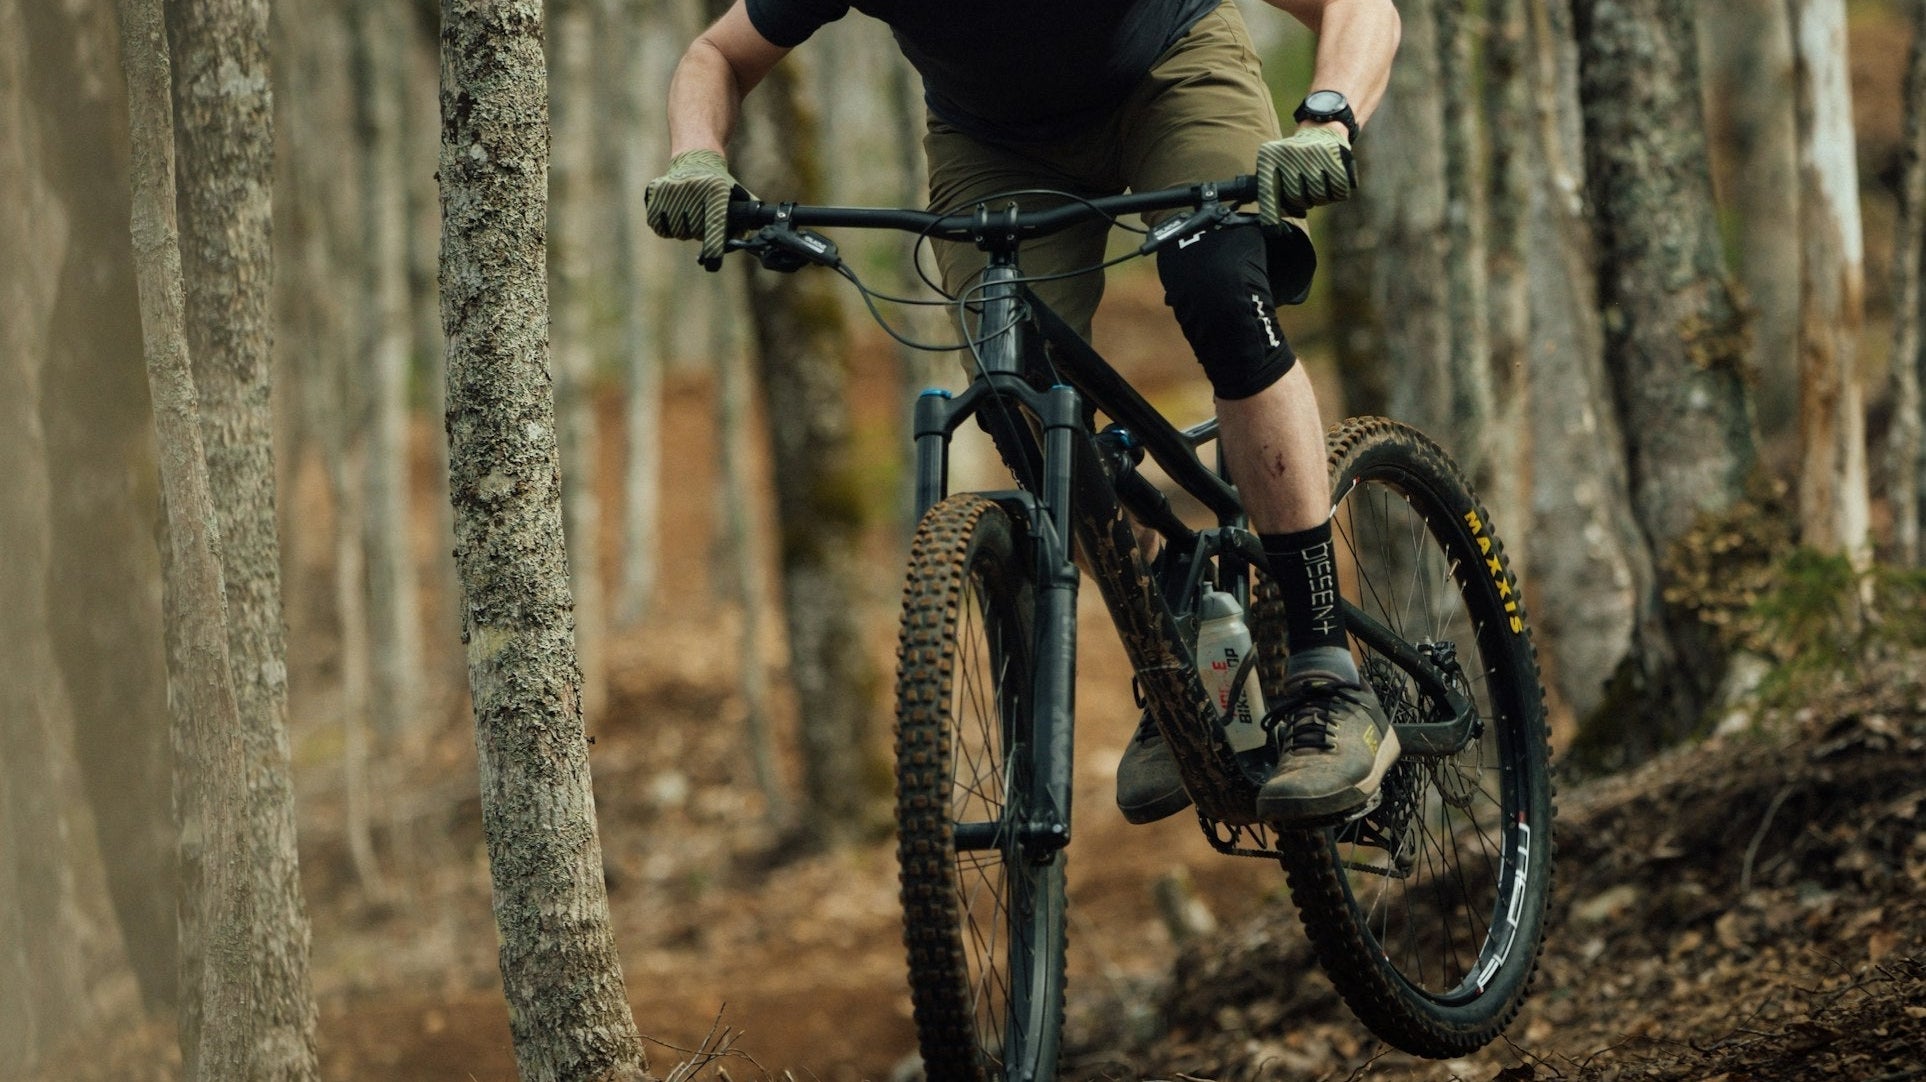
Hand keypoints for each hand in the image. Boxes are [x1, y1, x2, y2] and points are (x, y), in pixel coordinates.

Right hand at [644, 149, 746, 265]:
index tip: (712, 265)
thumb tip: (745, 244)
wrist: (696, 158)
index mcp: (716, 190)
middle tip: (702, 217)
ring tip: (689, 213)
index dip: (714, 247)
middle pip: (695, 232)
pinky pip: (658, 227)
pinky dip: (666, 227)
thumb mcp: (738, 197)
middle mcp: (693, 187)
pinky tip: (674, 214)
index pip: (714, 225)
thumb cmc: (720, 186)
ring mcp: (672, 189)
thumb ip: (745, 221)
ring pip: (677, 231)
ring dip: (684, 230)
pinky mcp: (655, 191)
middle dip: (700, 233)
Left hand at [1256, 128, 1356, 224]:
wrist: (1321, 128)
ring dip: (1321, 197)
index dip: (1270, 214)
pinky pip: (1337, 190)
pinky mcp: (1334, 157)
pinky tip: (1332, 183)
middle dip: (1303, 201)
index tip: (1272, 231)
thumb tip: (1274, 221)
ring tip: (1318, 185)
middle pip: (1297, 198)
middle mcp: (1289, 154)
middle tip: (1306, 191)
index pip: (1268, 192)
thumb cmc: (1295, 159)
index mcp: (1270, 158)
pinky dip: (1337, 192)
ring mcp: (1313, 155)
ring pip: (1318, 197)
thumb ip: (1271, 192)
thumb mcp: (1276, 167)